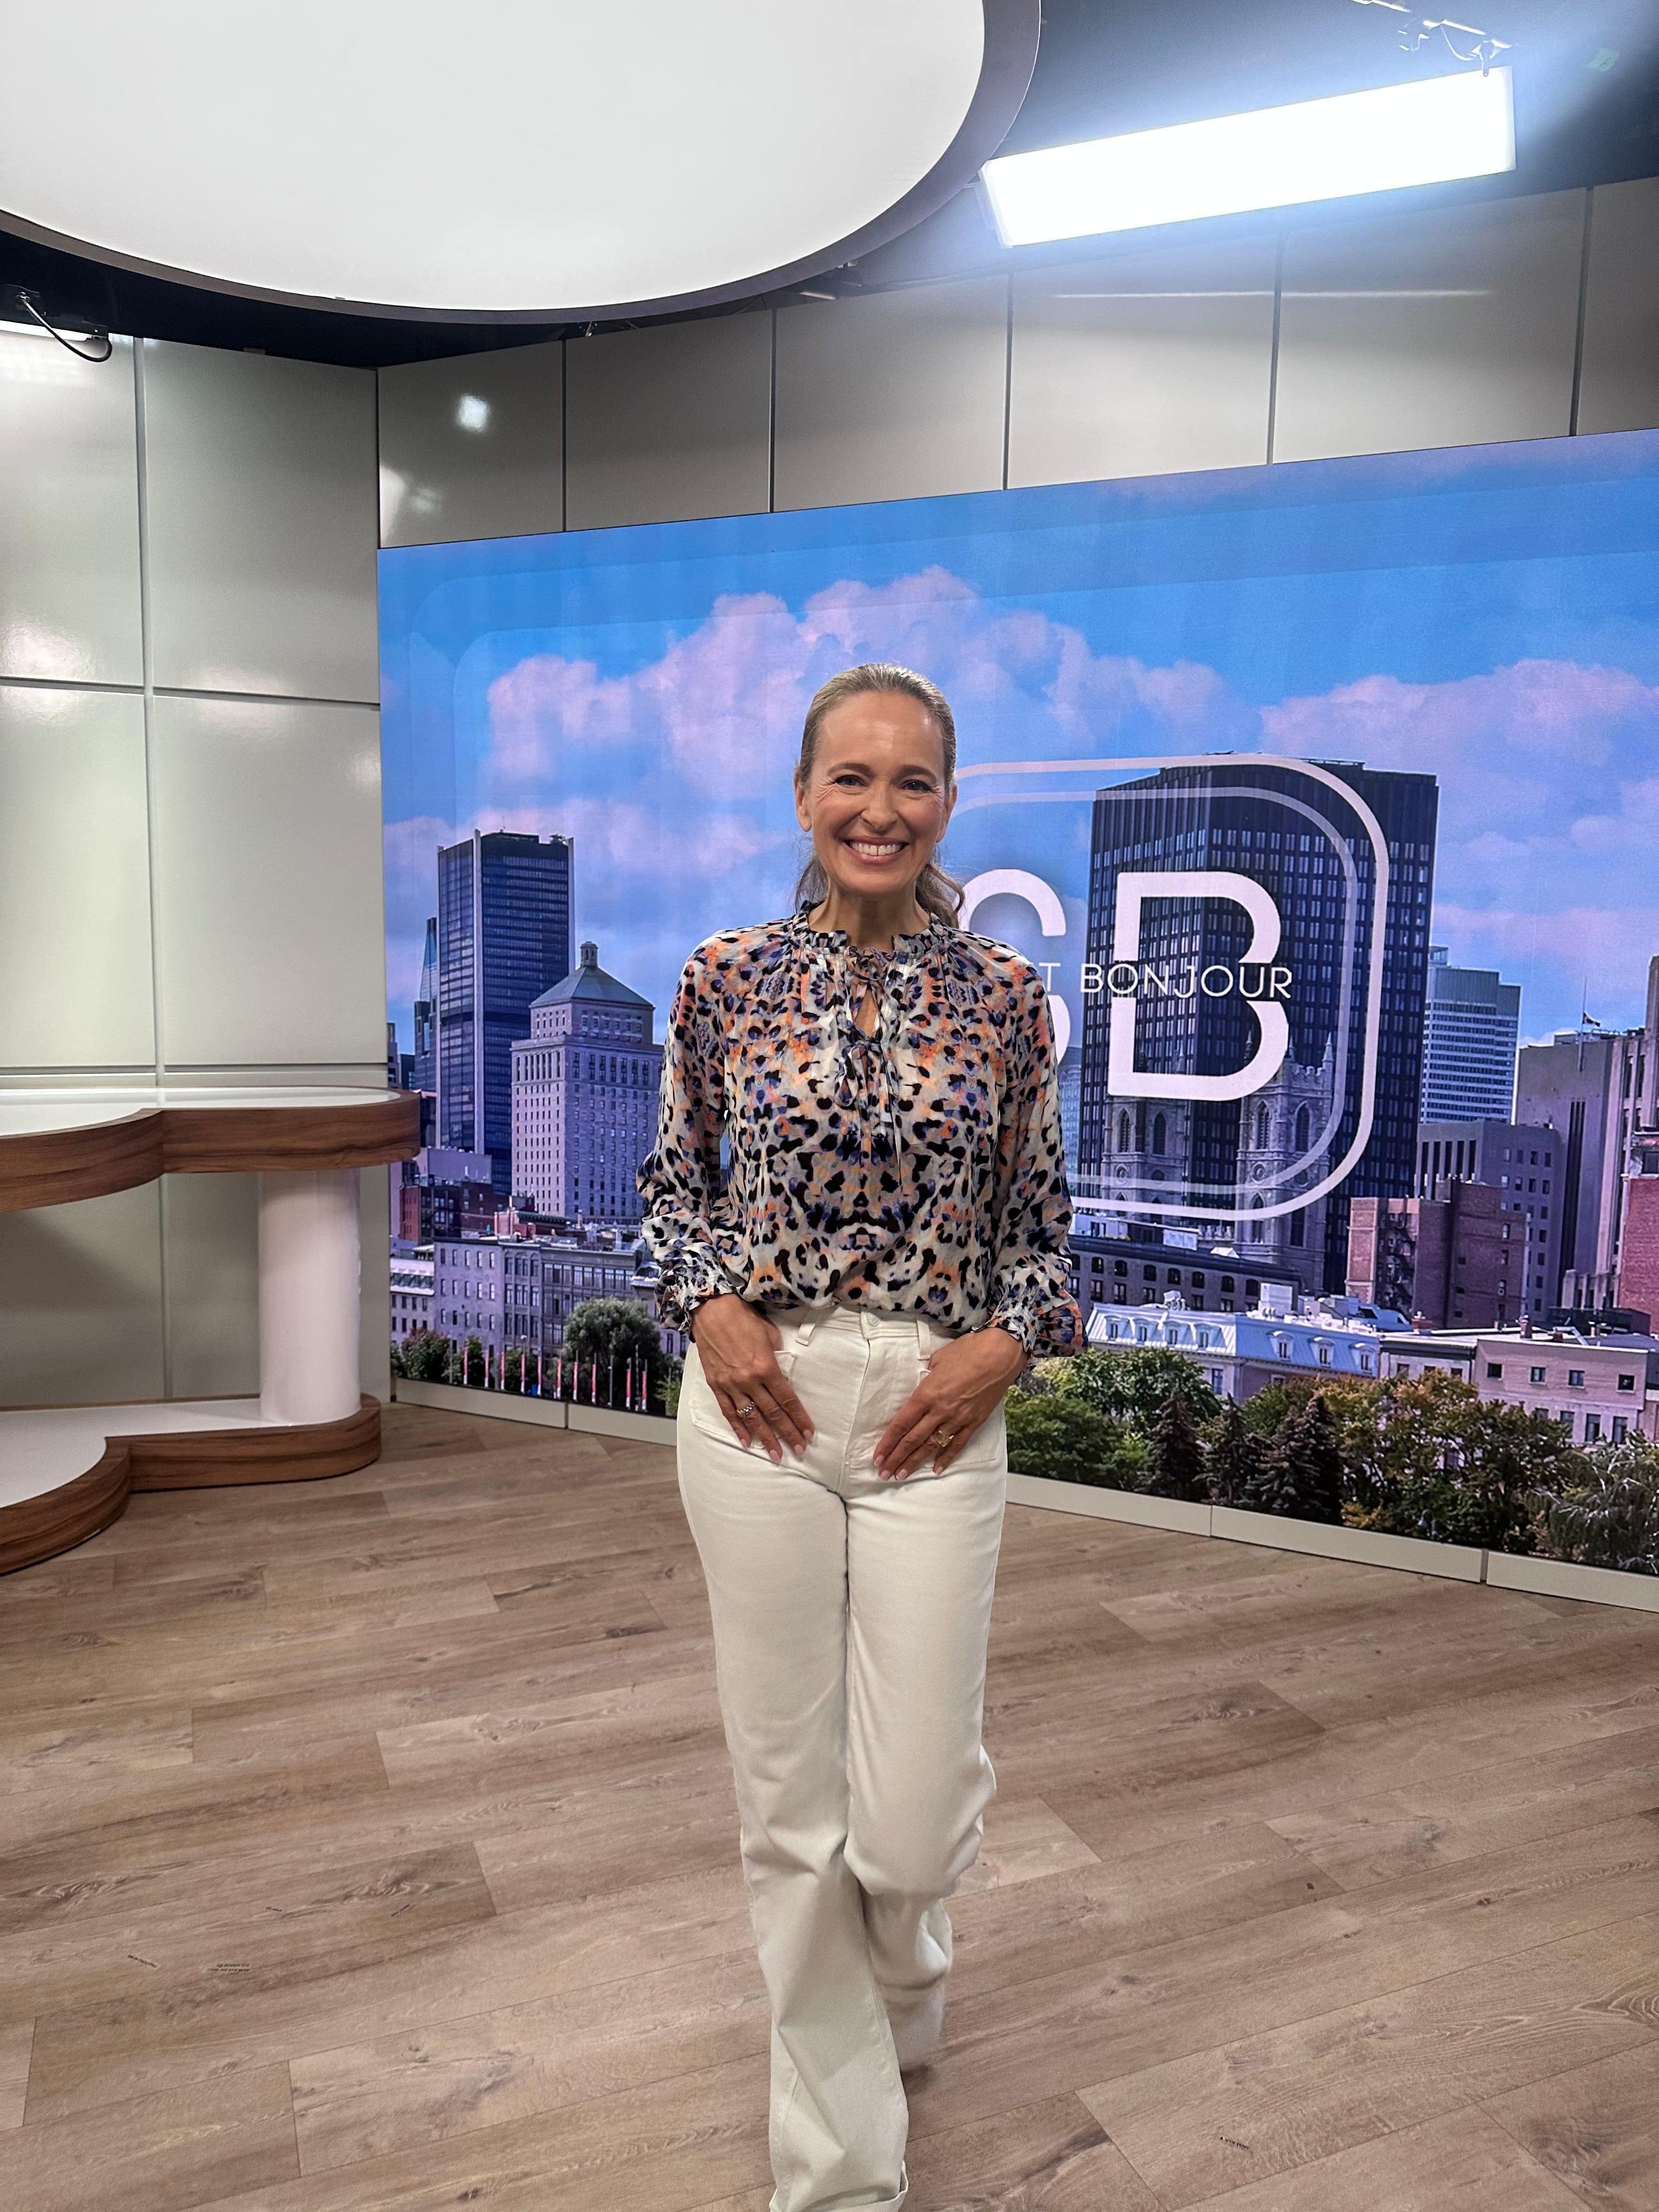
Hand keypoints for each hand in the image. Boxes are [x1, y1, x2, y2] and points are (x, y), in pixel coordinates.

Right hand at [690, 1295, 814, 1463]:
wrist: (712, 1311)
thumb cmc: (744, 1319)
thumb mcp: (769, 1335)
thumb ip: (777, 1358)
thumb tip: (781, 1374)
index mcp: (766, 1367)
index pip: (787, 1400)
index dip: (799, 1418)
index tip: (809, 1433)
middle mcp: (749, 1381)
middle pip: (773, 1413)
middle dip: (788, 1434)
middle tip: (799, 1450)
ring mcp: (731, 1385)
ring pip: (751, 1418)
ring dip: (765, 1438)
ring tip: (776, 1455)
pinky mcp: (716, 1385)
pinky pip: (728, 1412)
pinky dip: (738, 1428)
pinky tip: (748, 1442)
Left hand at [874, 1326, 1025, 1480]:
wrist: (1000, 1355)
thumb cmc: (968, 1351)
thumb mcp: (937, 1359)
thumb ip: (926, 1378)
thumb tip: (920, 1387)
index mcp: (927, 1394)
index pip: (901, 1423)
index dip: (888, 1442)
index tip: (877, 1456)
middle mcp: (940, 1410)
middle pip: (913, 1439)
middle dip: (896, 1458)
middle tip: (884, 1473)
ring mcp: (958, 1418)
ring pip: (932, 1445)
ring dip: (915, 1462)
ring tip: (901, 1475)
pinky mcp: (974, 1422)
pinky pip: (957, 1444)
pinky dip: (946, 1458)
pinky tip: (936, 1469)